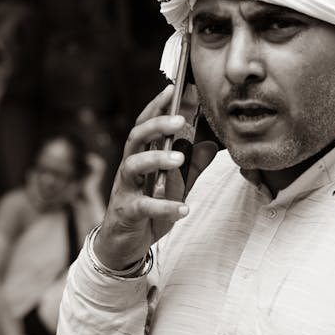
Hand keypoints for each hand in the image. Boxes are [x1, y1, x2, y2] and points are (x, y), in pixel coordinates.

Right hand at [95, 85, 216, 269]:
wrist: (124, 244)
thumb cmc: (148, 209)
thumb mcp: (175, 186)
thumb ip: (192, 167)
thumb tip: (209, 144)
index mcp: (141, 157)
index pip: (146, 125)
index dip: (157, 107)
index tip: (172, 89)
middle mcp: (129, 168)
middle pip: (136, 138)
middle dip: (156, 126)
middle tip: (178, 120)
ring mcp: (126, 189)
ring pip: (133, 166)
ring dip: (156, 159)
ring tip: (178, 159)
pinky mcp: (128, 212)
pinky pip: (145, 207)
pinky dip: (164, 207)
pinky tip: (183, 208)